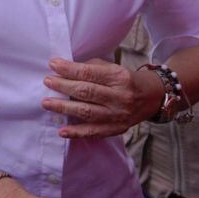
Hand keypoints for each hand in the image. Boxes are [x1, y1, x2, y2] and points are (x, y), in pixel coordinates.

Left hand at [42, 57, 162, 139]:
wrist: (151, 97)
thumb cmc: (126, 80)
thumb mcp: (113, 67)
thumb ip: (92, 68)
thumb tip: (65, 69)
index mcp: (119, 77)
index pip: (90, 73)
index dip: (69, 69)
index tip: (53, 64)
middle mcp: (120, 97)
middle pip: (87, 92)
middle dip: (64, 86)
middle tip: (47, 81)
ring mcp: (118, 115)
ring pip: (88, 112)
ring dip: (65, 108)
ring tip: (47, 103)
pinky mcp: (117, 129)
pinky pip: (94, 132)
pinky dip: (77, 133)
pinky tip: (62, 131)